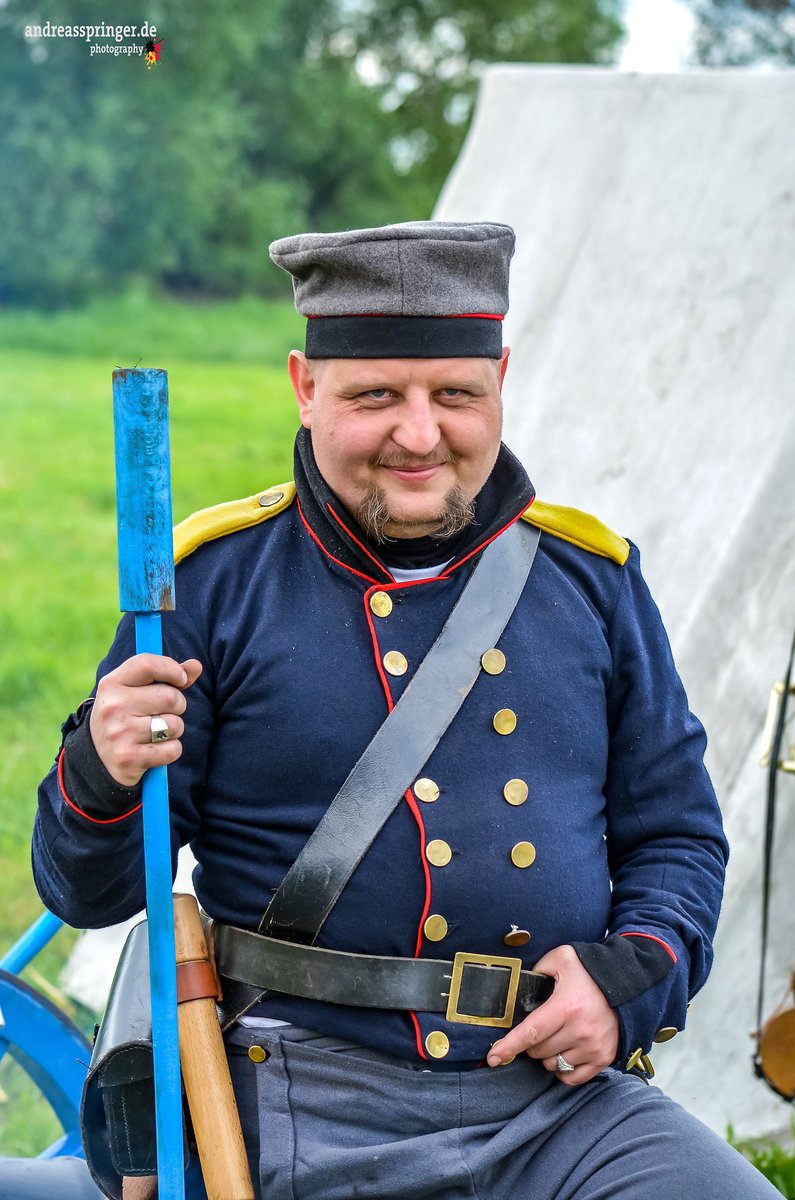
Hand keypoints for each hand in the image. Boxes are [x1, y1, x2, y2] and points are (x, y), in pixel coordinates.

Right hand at [89, 654, 202, 786]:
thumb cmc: (126, 716)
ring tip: (158, 733)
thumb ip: (167, 677)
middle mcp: (112, 706)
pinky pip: (173, 750)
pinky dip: (171, 751)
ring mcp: (119, 733)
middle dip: (178, 705)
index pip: (148, 664)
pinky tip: (155, 751)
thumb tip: (196, 666)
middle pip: (170, 697)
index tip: (181, 679)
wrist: (98, 758)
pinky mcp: (128, 758)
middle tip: (166, 712)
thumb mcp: (136, 691)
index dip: (172, 669)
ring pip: (174, 725)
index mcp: (111, 683)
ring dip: (174, 730)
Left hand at [486, 944, 618, 1084]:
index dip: (508, 1047)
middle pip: (539, 1051)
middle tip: (542, 1026)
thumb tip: (521, 984)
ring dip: (548, 1055)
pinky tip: (564, 1053)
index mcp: (566, 1007)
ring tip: (557, 1036)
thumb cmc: (591, 971)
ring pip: (553, 1065)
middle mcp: (580, 1031)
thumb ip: (538, 969)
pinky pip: (573, 1077)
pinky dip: (564, 1069)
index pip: (530, 1033)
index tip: (493, 1058)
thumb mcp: (562, 958)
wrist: (627, 983)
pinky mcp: (604, 1058)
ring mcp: (593, 1047)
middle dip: (532, 1042)